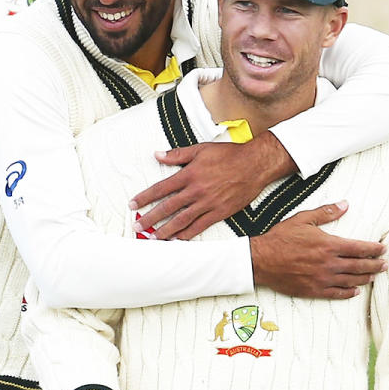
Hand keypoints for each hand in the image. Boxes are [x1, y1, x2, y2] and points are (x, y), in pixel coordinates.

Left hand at [130, 131, 296, 240]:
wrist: (255, 164)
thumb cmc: (229, 154)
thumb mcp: (200, 149)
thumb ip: (177, 154)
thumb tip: (157, 154)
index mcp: (189, 174)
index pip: (160, 188)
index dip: (145, 197)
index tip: (133, 204)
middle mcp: (196, 191)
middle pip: (167, 207)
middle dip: (150, 218)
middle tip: (137, 226)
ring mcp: (208, 203)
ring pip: (181, 220)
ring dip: (165, 230)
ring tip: (152, 237)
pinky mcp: (220, 212)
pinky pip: (200, 226)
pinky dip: (187, 234)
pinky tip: (177, 240)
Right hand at [250, 201, 386, 298]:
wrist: (260, 260)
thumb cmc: (280, 238)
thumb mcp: (302, 220)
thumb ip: (326, 213)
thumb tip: (345, 204)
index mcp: (328, 245)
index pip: (359, 248)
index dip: (374, 249)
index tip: (383, 249)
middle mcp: (329, 264)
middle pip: (359, 266)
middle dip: (375, 264)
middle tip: (385, 264)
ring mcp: (322, 279)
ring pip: (351, 281)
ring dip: (365, 278)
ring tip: (374, 276)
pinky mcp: (313, 290)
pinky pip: (336, 294)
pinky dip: (348, 292)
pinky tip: (355, 291)